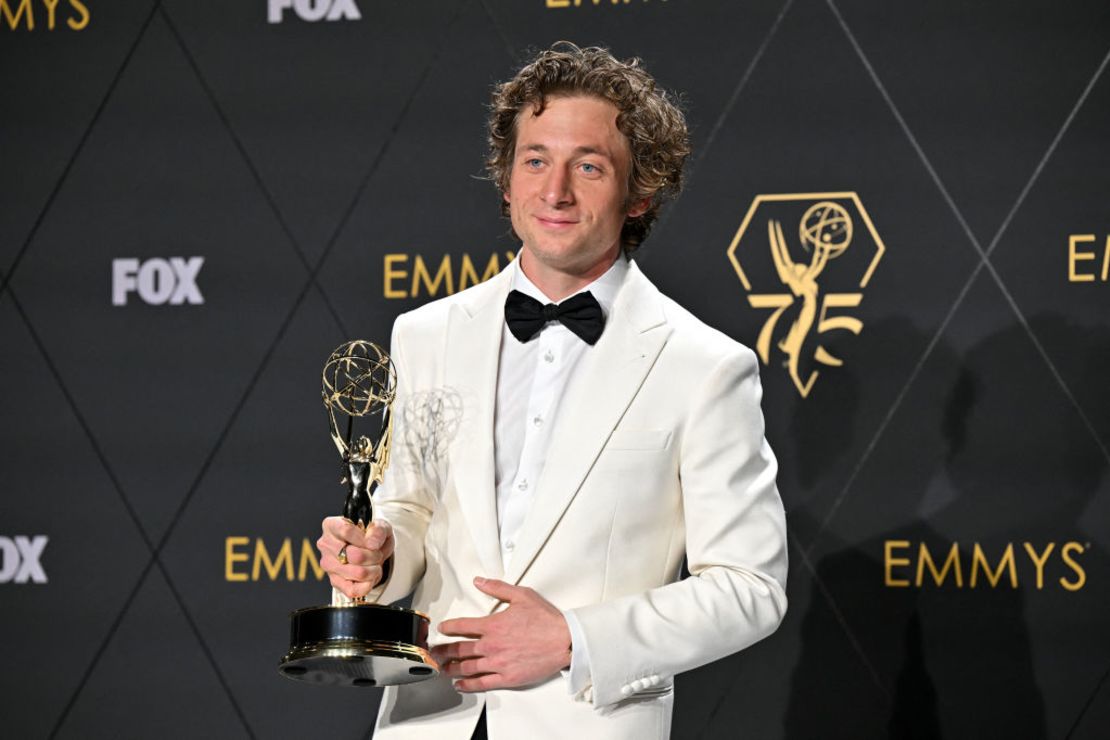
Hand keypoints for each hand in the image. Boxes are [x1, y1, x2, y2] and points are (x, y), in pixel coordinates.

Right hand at [316, 516, 393, 598]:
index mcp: (332, 526)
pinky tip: (370, 577)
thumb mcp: (380, 526)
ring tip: (375, 565)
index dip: (365, 539)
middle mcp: (326, 545)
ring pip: (357, 573)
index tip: (373, 543)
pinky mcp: (334, 582)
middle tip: (377, 554)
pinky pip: (353, 590)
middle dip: (374, 556)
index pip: (346, 531)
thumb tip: (372, 543)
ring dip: (373, 570)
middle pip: (354, 555)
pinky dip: (368, 585)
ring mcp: (328, 565)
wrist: (372, 549)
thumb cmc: (372, 535)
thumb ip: (378, 530)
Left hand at [432, 577, 571, 691]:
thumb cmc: (546, 620)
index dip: (448, 628)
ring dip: (451, 669)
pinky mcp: (507, 678)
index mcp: (493, 625)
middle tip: (434, 652)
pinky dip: (468, 685)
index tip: (441, 629)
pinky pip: (482, 684)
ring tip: (442, 669)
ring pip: (467, 668)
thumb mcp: (521, 595)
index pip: (462, 626)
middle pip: (459, 649)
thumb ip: (497, 587)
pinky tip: (460, 684)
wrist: (565, 641)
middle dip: (443, 651)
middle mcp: (491, 645)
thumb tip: (479, 581)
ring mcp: (498, 663)